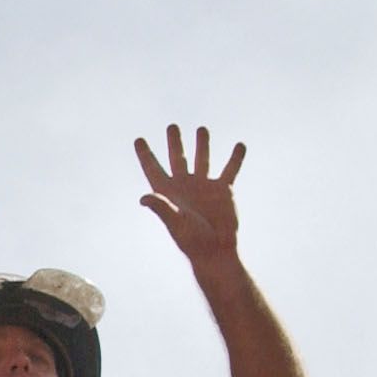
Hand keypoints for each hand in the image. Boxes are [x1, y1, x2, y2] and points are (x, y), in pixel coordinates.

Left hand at [135, 124, 244, 266]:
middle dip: (174, 143)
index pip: (153, 169)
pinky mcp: (223, 190)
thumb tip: (143, 197)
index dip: (146, 155)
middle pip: (177, 159)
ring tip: (201, 129)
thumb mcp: (175, 222)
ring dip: (202, 144)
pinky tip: (239, 145)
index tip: (138, 140)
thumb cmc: (192, 240)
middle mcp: (184, 186)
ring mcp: (204, 187)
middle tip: (172, 126)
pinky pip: (230, 169)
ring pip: (202, 159)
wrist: (216, 250)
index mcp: (168, 193)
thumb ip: (161, 207)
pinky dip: (235, 158)